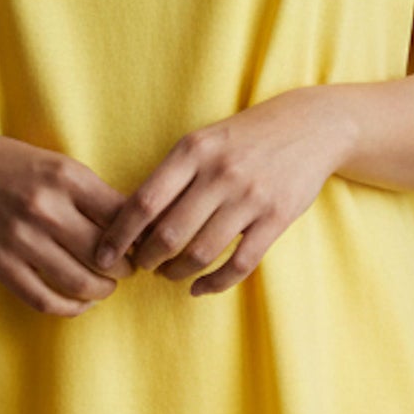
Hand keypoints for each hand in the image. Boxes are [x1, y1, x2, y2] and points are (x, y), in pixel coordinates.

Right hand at [0, 128, 137, 317]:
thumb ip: (92, 192)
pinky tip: (80, 302)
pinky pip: (44, 299)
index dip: (139, 236)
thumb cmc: (12, 166)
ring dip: (102, 290)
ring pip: (79, 281)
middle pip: (105, 254)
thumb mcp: (56, 164)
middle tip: (128, 269)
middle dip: (125, 269)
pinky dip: (70, 308)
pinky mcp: (0, 263)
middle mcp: (44, 207)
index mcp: (65, 176)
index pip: (122, 216)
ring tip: (106, 286)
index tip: (142, 243)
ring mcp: (20, 238)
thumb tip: (135, 227)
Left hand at [91, 90, 351, 296]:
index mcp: (193, 150)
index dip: (119, 235)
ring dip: (177, 272)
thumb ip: (171, 176)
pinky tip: (200, 287)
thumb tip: (130, 221)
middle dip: (147, 259)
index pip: (144, 201)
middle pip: (169, 233)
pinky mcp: (277, 217)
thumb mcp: (203, 142)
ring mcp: (250, 196)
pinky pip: (240, 264)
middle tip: (140, 267)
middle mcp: (219, 173)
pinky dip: (214, 283)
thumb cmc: (243, 138)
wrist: (310, 126)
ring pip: (201, 252)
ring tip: (168, 274)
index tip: (104, 255)